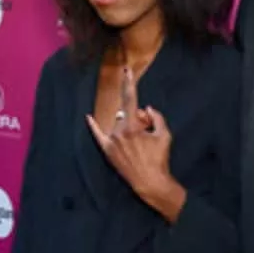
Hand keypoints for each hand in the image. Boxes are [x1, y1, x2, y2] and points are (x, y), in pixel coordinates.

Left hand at [86, 68, 186, 222]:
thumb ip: (157, 117)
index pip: (130, 99)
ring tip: (141, 144)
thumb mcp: (164, 134)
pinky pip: (98, 135)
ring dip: (130, 126)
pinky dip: (94, 126)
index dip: (129, 83)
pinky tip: (88, 117)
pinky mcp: (107, 151)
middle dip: (139, 118)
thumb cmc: (159, 158)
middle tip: (149, 131)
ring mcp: (111, 142)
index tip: (126, 70)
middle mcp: (118, 132)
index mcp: (131, 126)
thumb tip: (147, 109)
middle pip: (128, 114)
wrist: (150, 182)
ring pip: (119, 124)